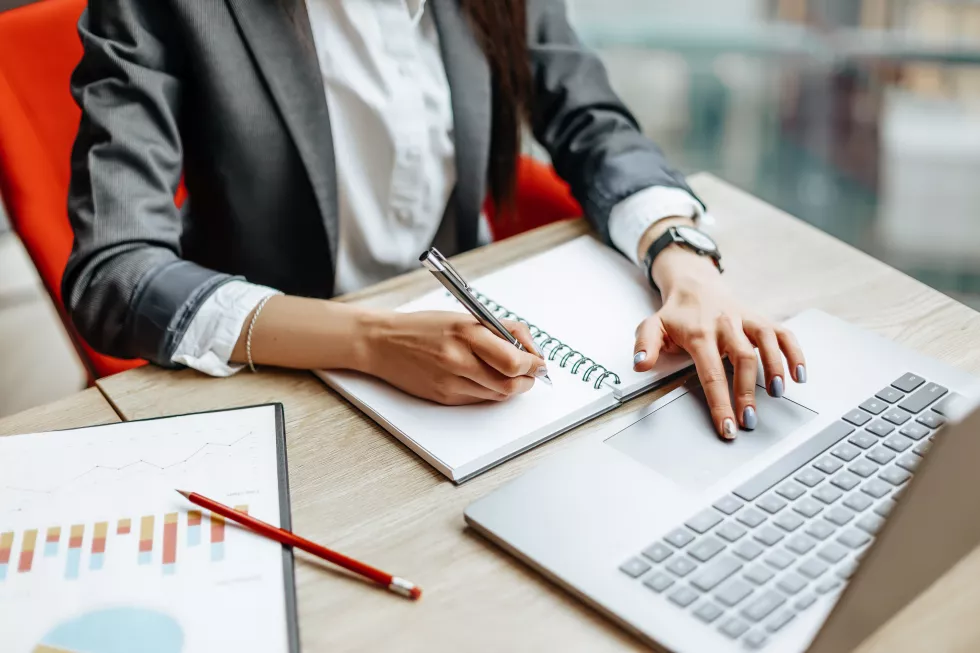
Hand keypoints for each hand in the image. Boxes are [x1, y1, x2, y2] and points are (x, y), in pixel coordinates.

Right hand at [360, 311, 547, 405]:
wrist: (382, 343)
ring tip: (512, 375)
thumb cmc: (424, 327)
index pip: (514, 359)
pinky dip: (490, 392)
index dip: (534, 364)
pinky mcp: (444, 397)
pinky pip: (479, 400)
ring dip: (512, 388)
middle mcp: (458, 359)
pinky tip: (486, 379)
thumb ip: (500, 329)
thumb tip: (530, 347)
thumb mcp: (464, 317)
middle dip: (528, 380)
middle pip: (510, 383)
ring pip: (497, 395)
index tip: (539, 361)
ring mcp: (450, 381)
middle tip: (532, 373)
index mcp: (466, 332)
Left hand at [632, 246, 805, 439]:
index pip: (710, 373)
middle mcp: (726, 325)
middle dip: (748, 391)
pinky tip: (799, 375)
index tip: (727, 427)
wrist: (695, 285)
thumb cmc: (676, 314)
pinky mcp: (762, 319)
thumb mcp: (652, 326)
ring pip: (767, 341)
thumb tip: (639, 364)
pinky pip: (784, 333)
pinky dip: (795, 352)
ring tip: (778, 394)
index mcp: (699, 332)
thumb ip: (644, 345)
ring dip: (776, 368)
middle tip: (750, 421)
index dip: (720, 402)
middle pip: (742, 358)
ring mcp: (746, 320)